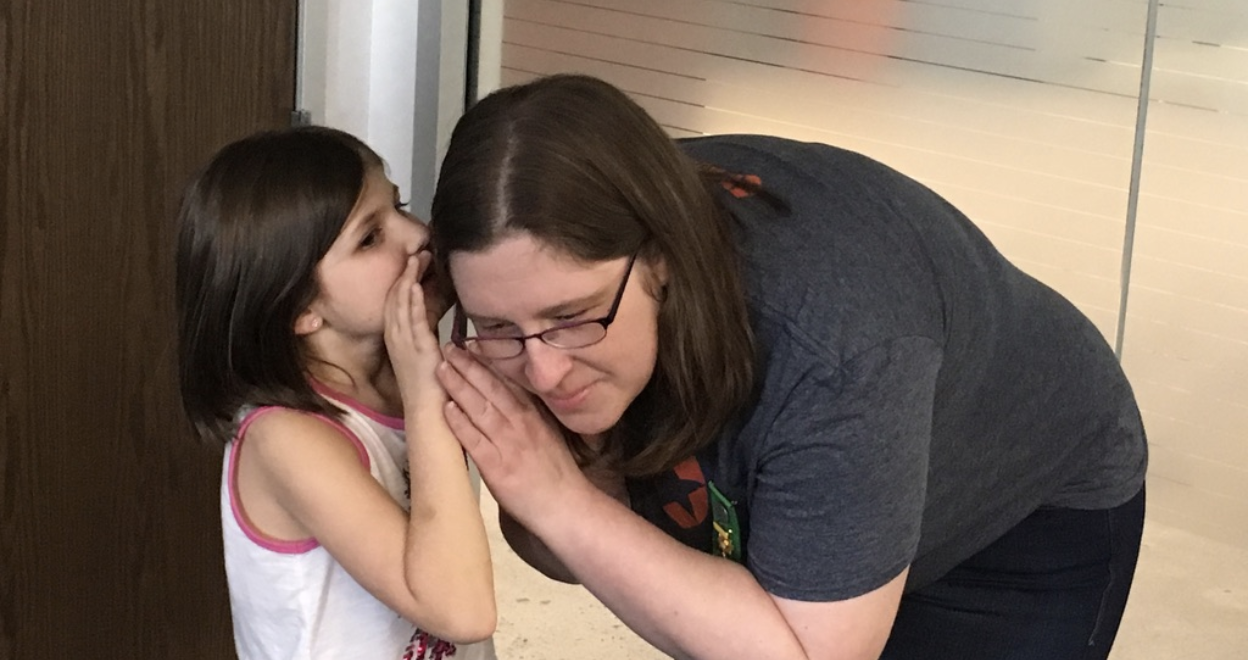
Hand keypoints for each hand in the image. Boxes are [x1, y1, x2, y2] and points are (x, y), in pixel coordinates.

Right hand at [384, 252, 443, 404]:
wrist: (427, 411)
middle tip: (416, 253)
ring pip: (401, 304)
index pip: (395, 302)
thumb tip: (434, 316)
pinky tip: (417, 285)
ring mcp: (405, 343)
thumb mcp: (425, 354)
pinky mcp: (418, 349)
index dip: (402, 280)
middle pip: (395, 297)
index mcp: (397, 338)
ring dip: (409, 279)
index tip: (413, 262)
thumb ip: (426, 335)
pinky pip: (413, 320)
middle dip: (405, 273)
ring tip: (417, 259)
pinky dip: (414, 301)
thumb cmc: (430, 385)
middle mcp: (396, 338)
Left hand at [436, 345, 591, 525]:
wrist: (563, 505)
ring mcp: (508, 443)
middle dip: (467, 365)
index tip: (470, 343)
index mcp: (533, 413)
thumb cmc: (554, 470)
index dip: (486, 360)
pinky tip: (446, 409)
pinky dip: (460, 423)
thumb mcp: (547, 431)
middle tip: (448, 348)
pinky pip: (474, 440)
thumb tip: (511, 390)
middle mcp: (520, 423)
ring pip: (479, 408)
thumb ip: (530, 410)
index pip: (507, 380)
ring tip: (441, 369)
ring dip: (459, 386)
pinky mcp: (496, 466)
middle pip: (490, 387)